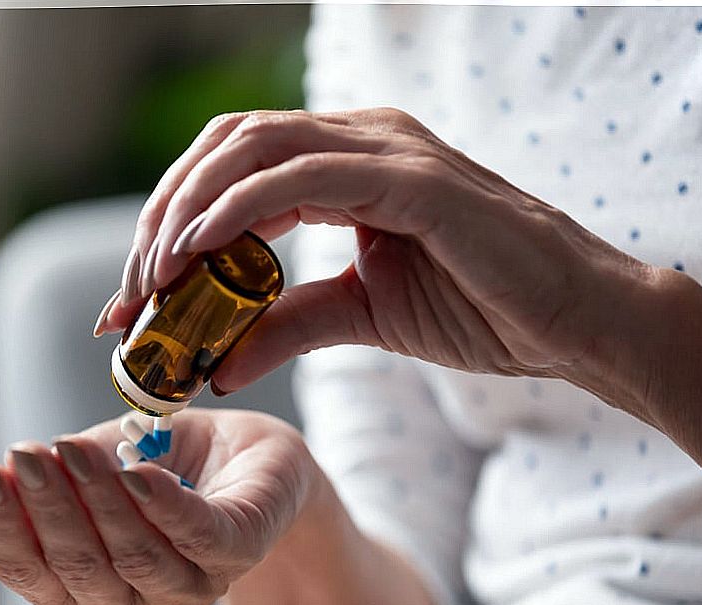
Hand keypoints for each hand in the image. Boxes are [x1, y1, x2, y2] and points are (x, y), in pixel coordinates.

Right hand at [0, 409, 314, 604]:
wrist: (247, 457)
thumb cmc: (157, 468)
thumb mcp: (82, 483)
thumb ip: (29, 515)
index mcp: (86, 593)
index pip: (31, 573)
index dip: (3, 529)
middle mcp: (136, 604)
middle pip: (79, 568)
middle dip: (47, 509)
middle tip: (23, 453)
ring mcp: (191, 586)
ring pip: (135, 556)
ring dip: (99, 501)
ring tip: (70, 448)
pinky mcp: (239, 550)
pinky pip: (198, 537)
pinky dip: (165, 508)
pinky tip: (137, 473)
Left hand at [93, 107, 663, 394]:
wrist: (574, 324)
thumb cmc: (481, 310)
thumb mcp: (358, 318)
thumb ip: (285, 328)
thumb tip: (215, 367)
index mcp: (345, 163)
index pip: (228, 171)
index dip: (167, 228)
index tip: (130, 303)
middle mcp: (359, 139)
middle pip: (223, 150)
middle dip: (161, 221)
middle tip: (127, 298)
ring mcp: (386, 148)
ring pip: (249, 150)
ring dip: (185, 214)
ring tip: (149, 282)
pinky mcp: (410, 178)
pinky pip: (298, 177)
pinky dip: (235, 210)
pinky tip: (195, 255)